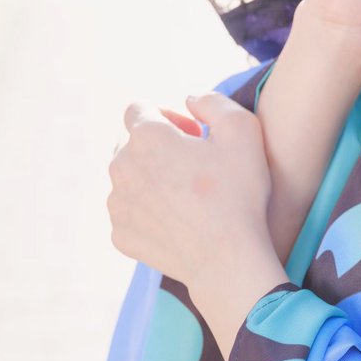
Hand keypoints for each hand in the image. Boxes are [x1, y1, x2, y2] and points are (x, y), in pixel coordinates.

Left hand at [108, 92, 275, 294]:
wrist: (227, 259)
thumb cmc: (238, 192)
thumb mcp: (242, 128)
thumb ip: (212, 101)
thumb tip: (189, 100)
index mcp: (146, 136)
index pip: (139, 108)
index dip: (168, 116)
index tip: (193, 135)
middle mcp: (121, 167)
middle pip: (131, 143)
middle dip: (159, 146)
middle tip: (195, 165)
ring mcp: (118, 204)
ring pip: (129, 178)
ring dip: (152, 178)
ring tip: (188, 195)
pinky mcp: (120, 235)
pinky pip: (130, 211)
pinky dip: (149, 210)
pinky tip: (179, 219)